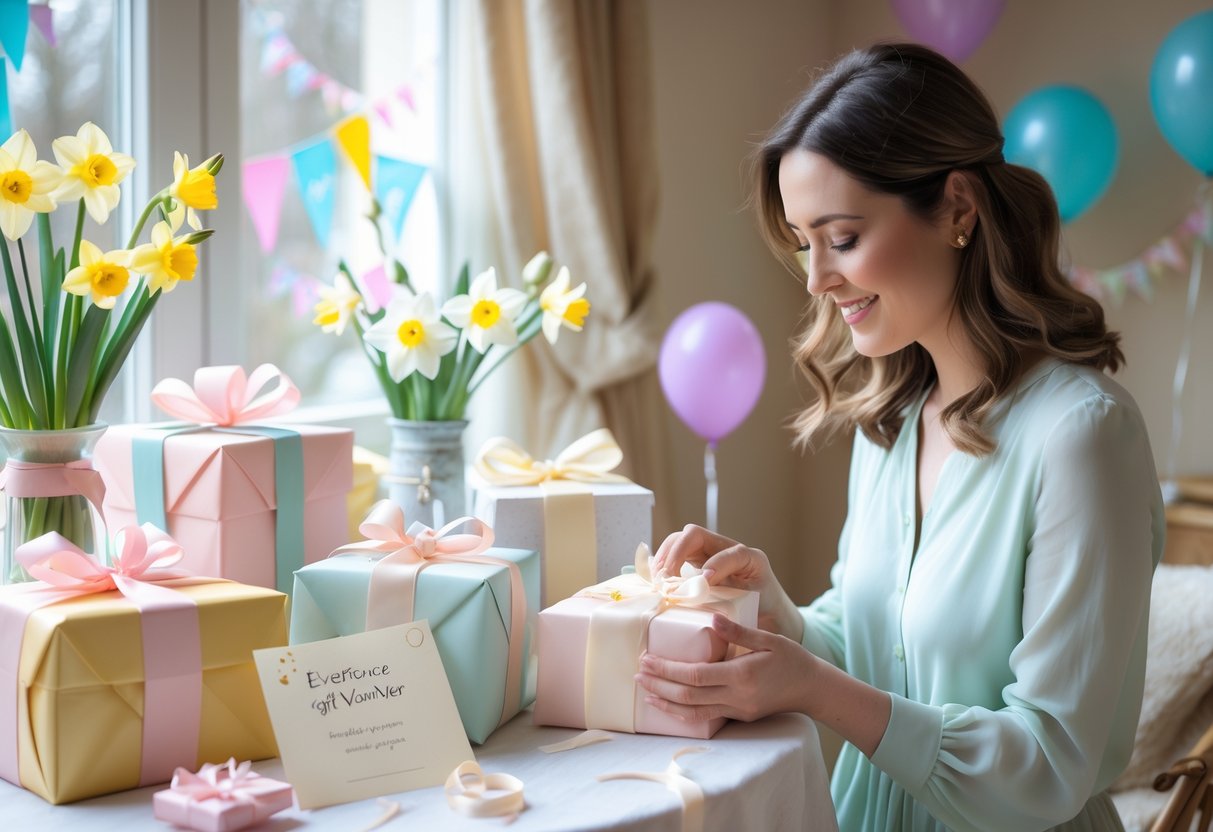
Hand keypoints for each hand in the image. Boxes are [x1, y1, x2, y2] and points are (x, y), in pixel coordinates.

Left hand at [634, 614, 815, 722]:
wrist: (811, 688)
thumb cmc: (791, 658)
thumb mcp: (768, 638)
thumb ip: (738, 632)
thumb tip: (711, 619)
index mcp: (741, 675)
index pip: (694, 675)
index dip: (667, 669)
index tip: (647, 659)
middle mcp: (736, 697)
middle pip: (687, 696)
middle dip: (658, 686)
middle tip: (637, 673)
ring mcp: (737, 710)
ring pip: (692, 712)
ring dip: (665, 703)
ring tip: (645, 691)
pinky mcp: (738, 716)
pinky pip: (704, 718)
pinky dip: (682, 713)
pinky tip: (668, 706)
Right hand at [654, 524, 802, 641]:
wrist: (767, 614)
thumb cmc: (762, 613)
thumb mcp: (755, 610)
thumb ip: (736, 607)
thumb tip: (709, 609)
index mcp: (751, 559)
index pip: (733, 553)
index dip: (717, 564)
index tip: (706, 581)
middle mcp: (728, 549)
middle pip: (696, 534)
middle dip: (677, 552)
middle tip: (667, 577)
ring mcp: (710, 553)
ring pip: (681, 539)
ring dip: (665, 555)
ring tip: (659, 579)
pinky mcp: (698, 562)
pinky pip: (676, 553)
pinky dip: (664, 562)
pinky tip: (658, 579)